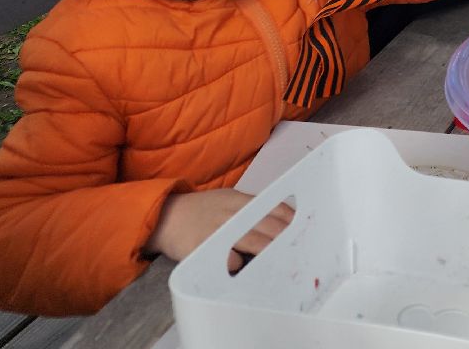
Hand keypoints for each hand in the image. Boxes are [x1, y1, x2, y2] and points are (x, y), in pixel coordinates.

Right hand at [146, 189, 293, 271]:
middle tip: (299, 247)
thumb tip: (280, 218)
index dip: (289, 218)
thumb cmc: (200, 210)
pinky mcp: (202, 248)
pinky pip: (226, 258)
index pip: (270, 207)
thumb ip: (250, 208)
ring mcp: (216, 231)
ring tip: (282, 258)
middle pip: (264, 225)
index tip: (303, 226)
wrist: (165, 216)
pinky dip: (238, 263)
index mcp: (237, 200)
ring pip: (250, 240)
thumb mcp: (227, 200)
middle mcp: (229, 213)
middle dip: (284, 236)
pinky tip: (245, 268)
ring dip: (269, 250)